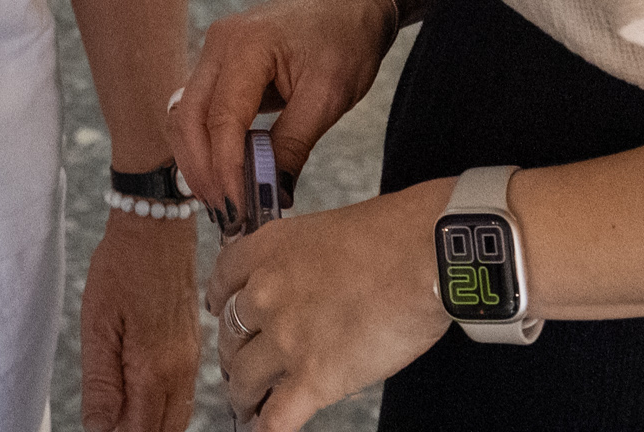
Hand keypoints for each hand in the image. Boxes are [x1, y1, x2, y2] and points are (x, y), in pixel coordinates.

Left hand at [80, 210, 197, 431]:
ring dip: (152, 421)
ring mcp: (191, 360)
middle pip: (166, 431)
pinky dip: (164, 403)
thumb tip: (98, 429)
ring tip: (121, 409)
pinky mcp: (193, 347)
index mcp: (155, 370)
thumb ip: (101, 383)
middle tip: (110, 420)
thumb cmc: (123, 267)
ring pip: (178, 415)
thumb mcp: (98, 325)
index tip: (101, 428)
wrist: (158, 227)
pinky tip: (140, 389)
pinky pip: (184, 392)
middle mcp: (181, 371)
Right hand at [170, 0, 391, 232]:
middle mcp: (217, 45)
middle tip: (228, 215)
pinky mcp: (219, 64)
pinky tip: (226, 172)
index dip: (225, 171)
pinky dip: (206, 144)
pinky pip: (198, 109)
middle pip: (187, 119)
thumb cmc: (346, 39)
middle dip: (202, 172)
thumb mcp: (329, 96)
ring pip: (185, 116)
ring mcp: (213, 51)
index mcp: (245, 46)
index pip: (220, 121)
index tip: (239, 211)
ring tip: (226, 200)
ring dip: (198, 161)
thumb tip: (271, 196)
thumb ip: (293, 145)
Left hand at [206, 181, 450, 431]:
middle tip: (242, 363)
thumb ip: (306, 259)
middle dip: (235, 352)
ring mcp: (286, 338)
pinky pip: (277, 416)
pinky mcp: (314, 378)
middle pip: (231, 332)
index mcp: (269, 250)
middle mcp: (266, 293)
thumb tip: (312, 282)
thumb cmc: (395, 237)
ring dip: (243, 394)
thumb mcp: (328, 230)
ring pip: (244, 377)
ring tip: (247, 404)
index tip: (221, 310)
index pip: (223, 278)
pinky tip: (263, 430)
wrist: (423, 256)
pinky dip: (267, 428)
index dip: (220, 299)